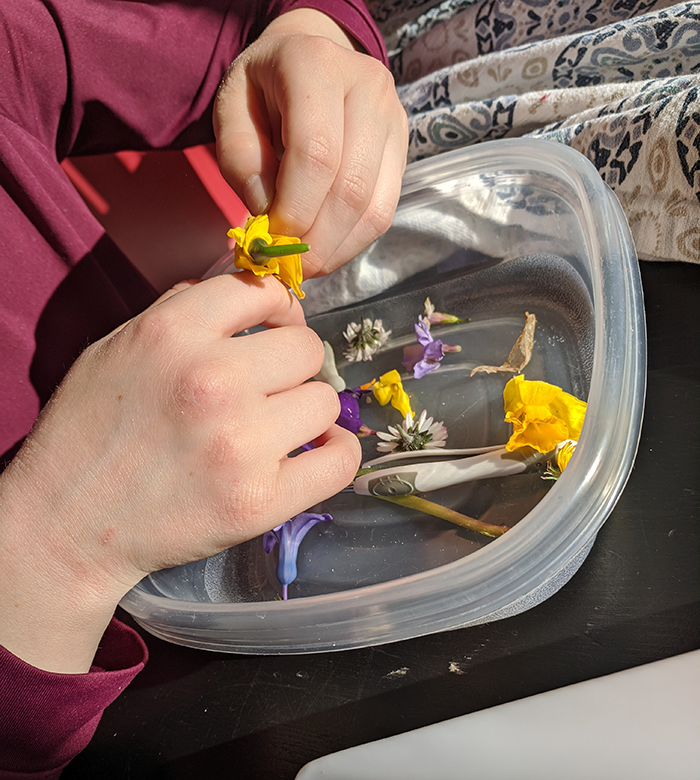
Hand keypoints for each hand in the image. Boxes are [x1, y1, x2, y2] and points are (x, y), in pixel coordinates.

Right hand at [0, 273, 359, 670]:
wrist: (68, 523)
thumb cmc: (89, 432)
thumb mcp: (118, 346)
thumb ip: (184, 312)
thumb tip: (250, 296)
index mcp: (173, 332)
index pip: (265, 290)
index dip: (280, 308)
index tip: (277, 327)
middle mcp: (213, 380)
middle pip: (307, 348)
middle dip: (292, 364)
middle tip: (272, 387)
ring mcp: (241, 443)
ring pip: (325, 401)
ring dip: (307, 411)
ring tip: (280, 425)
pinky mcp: (259, 500)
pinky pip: (340, 461)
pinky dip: (336, 453)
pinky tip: (316, 451)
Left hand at [214, 8, 407, 277]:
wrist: (310, 54)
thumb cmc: (263, 87)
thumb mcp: (231, 108)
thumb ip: (240, 157)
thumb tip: (267, 210)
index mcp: (316, 65)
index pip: (316, 154)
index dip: (296, 208)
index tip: (272, 239)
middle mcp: (368, 85)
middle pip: (351, 186)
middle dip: (318, 239)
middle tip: (289, 263)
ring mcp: (393, 117)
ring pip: (375, 206)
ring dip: (338, 247)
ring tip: (307, 261)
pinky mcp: (403, 148)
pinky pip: (384, 210)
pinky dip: (354, 241)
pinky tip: (327, 248)